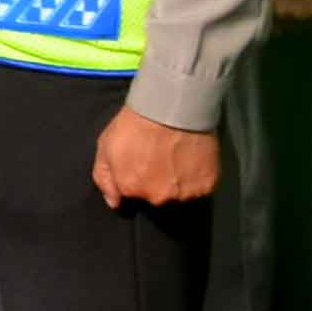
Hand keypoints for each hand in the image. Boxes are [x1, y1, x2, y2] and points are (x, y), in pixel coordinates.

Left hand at [92, 105, 218, 208]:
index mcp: (131, 189)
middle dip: (156, 182)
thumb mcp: (106, 146)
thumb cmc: (135, 124)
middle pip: (157, 197)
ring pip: (179, 195)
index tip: (141, 163)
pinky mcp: (207, 185)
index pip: (132, 196)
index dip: (135, 179)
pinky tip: (192, 158)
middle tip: (160, 158)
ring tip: (177, 157)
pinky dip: (197, 177)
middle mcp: (158, 198)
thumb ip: (105, 178)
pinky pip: (201, 188)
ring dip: (178, 182)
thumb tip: (115, 203)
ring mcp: (184, 194)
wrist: (171, 107)